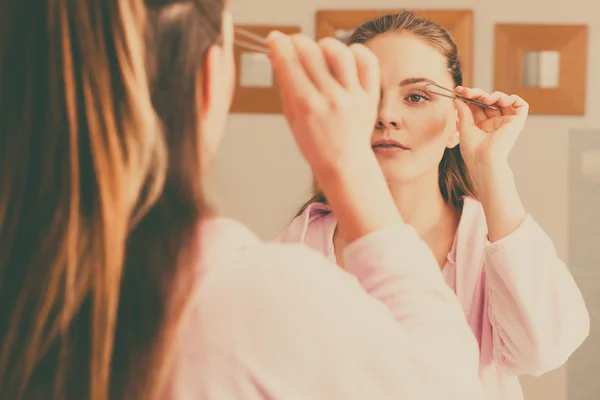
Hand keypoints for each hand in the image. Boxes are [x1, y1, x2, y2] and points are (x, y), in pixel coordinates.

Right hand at [266, 32, 379, 179]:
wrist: (344, 164)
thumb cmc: (315, 144)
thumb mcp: (292, 118)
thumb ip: (285, 85)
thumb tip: (276, 55)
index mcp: (307, 107)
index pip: (289, 63)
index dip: (278, 45)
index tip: (274, 39)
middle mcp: (331, 100)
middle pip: (311, 53)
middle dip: (296, 41)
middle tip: (293, 44)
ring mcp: (353, 97)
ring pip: (339, 52)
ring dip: (324, 45)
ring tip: (319, 53)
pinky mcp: (370, 96)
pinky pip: (367, 61)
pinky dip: (356, 51)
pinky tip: (345, 57)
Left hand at [454, 87, 528, 171]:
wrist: (483, 161)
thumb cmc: (473, 150)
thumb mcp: (465, 127)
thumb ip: (463, 112)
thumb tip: (458, 98)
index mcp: (482, 124)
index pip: (478, 105)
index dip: (470, 96)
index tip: (459, 91)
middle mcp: (494, 122)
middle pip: (489, 100)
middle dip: (478, 93)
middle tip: (467, 92)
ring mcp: (505, 122)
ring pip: (504, 100)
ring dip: (494, 95)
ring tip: (485, 99)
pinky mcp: (517, 122)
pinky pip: (521, 106)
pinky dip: (513, 99)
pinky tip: (501, 100)